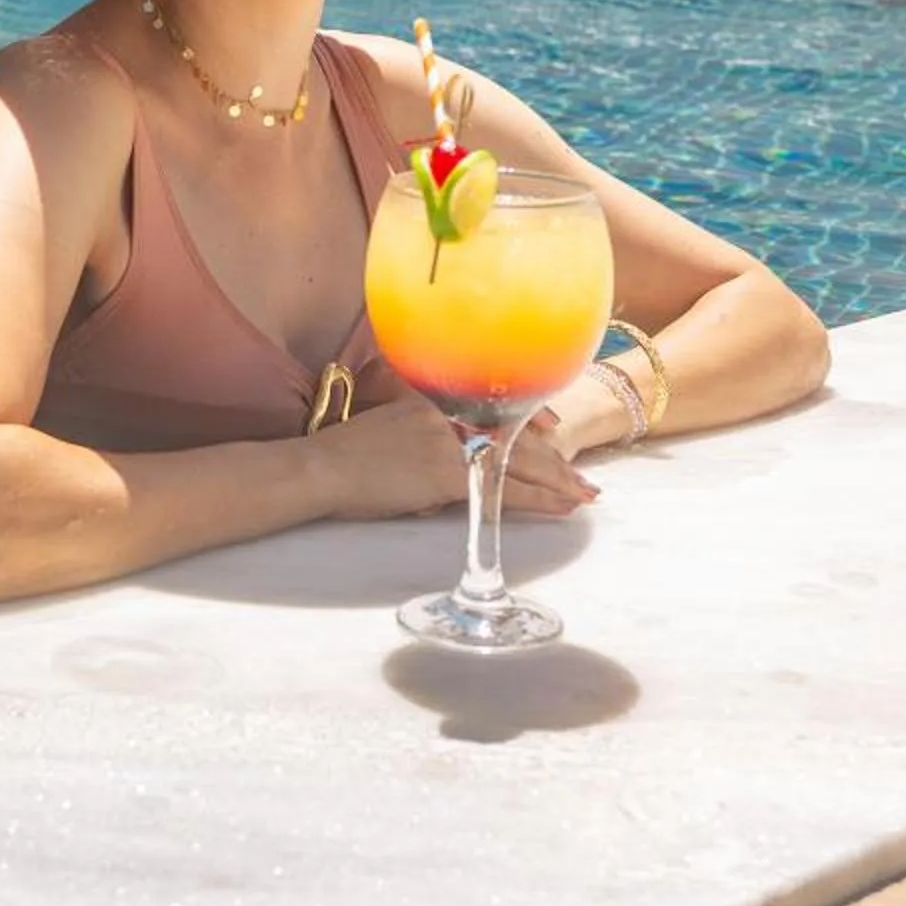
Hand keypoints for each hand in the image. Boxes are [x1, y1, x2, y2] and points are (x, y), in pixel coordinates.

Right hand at [309, 396, 597, 521]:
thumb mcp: (395, 424)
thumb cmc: (348, 454)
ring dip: (558, 482)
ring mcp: (453, 442)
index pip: (500, 406)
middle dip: (556, 460)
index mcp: (439, 397)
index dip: (535, 422)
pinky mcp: (449, 474)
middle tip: (584, 478)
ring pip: (521, 462)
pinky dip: (537, 500)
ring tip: (583, 496)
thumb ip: (432, 433)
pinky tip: (559, 508)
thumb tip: (458, 461)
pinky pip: (505, 489)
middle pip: (519, 436)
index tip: (557, 432)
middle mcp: (453, 412)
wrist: (321, 467)